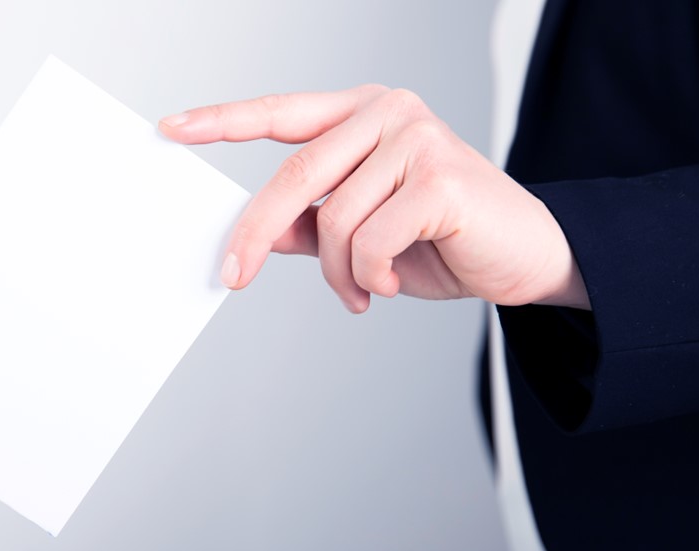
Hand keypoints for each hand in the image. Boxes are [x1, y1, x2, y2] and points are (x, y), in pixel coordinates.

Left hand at [160, 85, 589, 312]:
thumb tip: (255, 235)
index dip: (223, 121)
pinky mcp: (439, 177)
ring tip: (363, 291)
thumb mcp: (363, 232)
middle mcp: (388, 112)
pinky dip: (372, 277)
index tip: (171, 128)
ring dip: (339, 274)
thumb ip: (311, 224)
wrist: (527, 259)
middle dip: (256, 234)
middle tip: (234, 275)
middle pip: (293, 176)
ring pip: (332, 220)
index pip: (280, 112)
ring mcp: (417, 137)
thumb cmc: (445, 240)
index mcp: (364, 113)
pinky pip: (369, 242)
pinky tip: (394, 283)